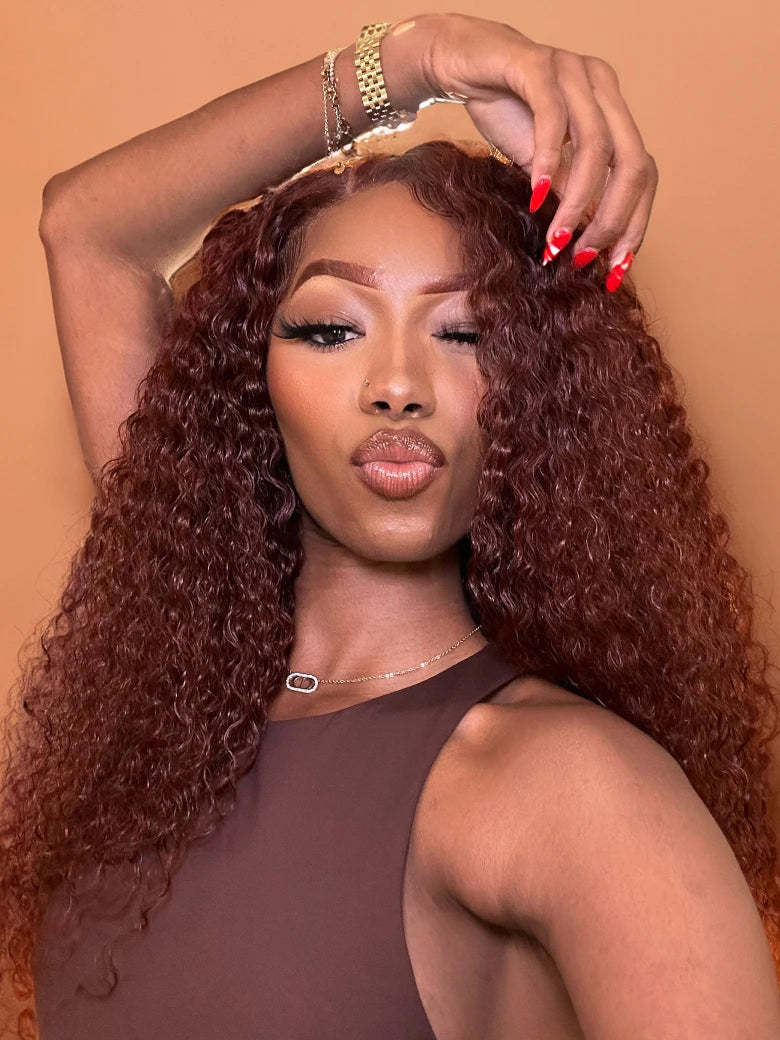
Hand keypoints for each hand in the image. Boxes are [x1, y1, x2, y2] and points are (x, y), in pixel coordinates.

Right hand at [411, 13, 657, 286]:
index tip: (616, 267)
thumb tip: (587, 242)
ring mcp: (573, 71)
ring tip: (557, 239)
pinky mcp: (537, 63)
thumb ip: (567, 192)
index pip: (642, 172)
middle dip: (613, 218)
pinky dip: (547, 161)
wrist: (458, 62)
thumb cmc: (502, 110)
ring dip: (578, 201)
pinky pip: (552, 116)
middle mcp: (601, 86)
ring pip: (596, 144)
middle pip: (633, 161)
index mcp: (612, 109)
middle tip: (584, 256)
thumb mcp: (540, 163)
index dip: (635, 222)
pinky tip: (535, 196)